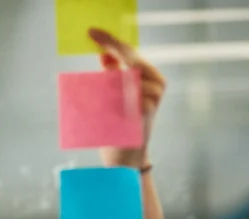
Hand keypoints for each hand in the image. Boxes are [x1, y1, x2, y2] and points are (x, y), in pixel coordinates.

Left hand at [89, 28, 166, 168]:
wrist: (125, 156)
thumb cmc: (118, 126)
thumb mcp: (113, 96)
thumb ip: (112, 74)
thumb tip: (103, 55)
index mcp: (148, 77)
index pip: (129, 53)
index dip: (111, 41)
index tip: (92, 33)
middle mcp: (156, 83)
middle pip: (131, 59)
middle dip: (112, 49)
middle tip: (93, 38)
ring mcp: (154, 95)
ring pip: (128, 75)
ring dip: (112, 81)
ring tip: (105, 97)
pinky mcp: (147, 108)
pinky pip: (127, 93)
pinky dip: (116, 96)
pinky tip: (112, 104)